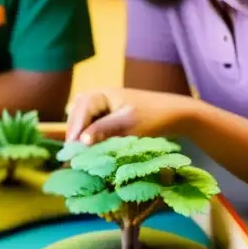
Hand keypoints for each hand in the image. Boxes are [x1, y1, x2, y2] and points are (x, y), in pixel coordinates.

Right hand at [65, 88, 197, 144]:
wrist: (175, 114)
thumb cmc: (153, 117)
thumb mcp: (128, 124)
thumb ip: (103, 130)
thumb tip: (81, 141)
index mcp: (101, 94)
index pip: (81, 110)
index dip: (75, 129)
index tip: (71, 148)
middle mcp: (98, 97)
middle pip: (77, 113)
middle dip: (74, 132)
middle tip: (71, 154)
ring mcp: (102, 105)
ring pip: (82, 118)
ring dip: (79, 133)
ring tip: (78, 151)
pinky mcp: (108, 114)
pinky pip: (91, 122)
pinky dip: (88, 134)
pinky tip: (88, 146)